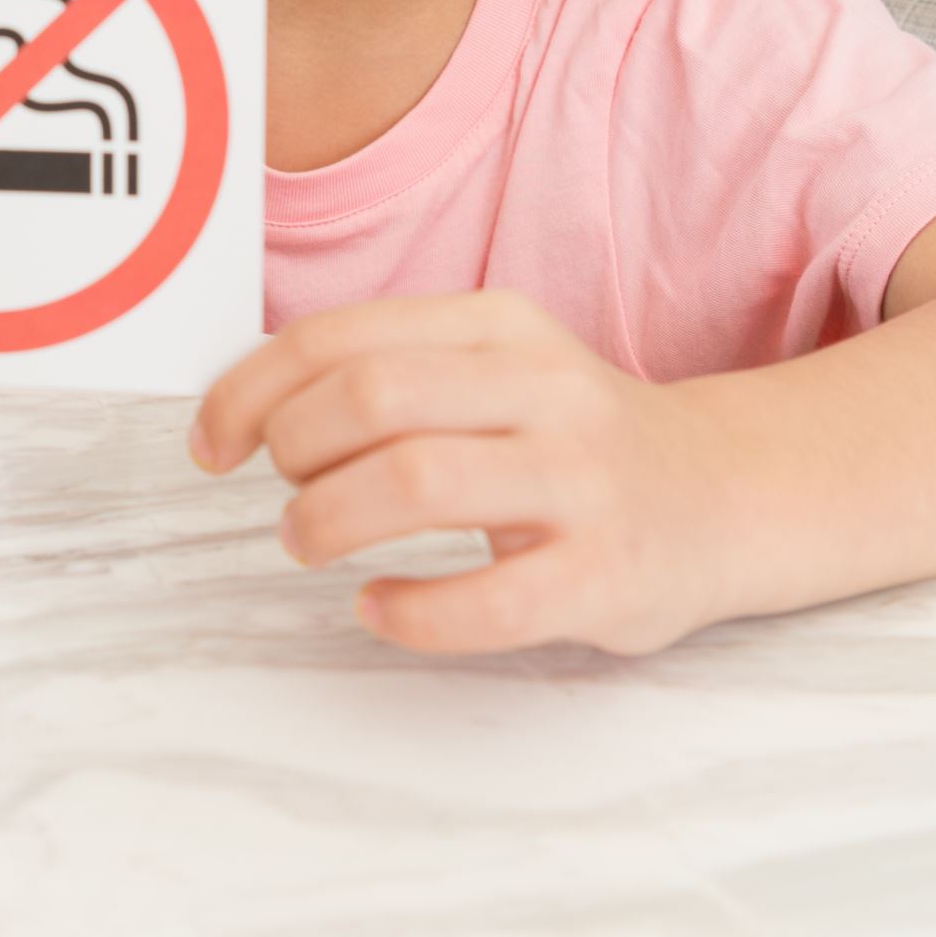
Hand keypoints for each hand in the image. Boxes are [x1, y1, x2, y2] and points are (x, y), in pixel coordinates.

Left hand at [190, 291, 737, 654]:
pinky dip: (410, 610)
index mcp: (498, 326)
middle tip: (285, 496)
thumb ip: (387, 370)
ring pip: (418, 480)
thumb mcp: (490, 368)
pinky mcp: (608, 573)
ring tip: (310, 544)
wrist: (723, 496)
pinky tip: (379, 608)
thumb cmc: (566, 439)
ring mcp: (583, 480)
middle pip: (371, 398)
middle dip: (293, 451)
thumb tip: (244, 408)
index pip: (340, 339)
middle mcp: (545, 388)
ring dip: (331, 520)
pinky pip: (488, 599)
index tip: (212, 444)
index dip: (250, 392)